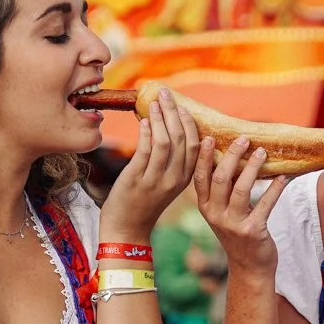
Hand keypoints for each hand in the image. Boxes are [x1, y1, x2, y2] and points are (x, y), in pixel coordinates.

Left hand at [99, 95, 198, 241]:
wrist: (127, 229)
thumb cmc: (144, 202)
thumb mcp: (165, 183)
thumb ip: (170, 160)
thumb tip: (166, 128)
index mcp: (185, 178)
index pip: (196, 145)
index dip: (190, 123)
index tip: (183, 106)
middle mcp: (174, 178)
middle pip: (181, 138)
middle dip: (173, 112)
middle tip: (166, 94)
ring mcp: (156, 180)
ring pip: (164, 142)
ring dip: (158, 118)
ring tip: (153, 103)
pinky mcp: (136, 179)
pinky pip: (144, 151)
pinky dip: (145, 132)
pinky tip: (142, 121)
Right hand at [193, 137, 286, 273]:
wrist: (249, 267)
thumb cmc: (238, 233)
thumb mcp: (223, 212)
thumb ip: (224, 190)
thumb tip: (232, 156)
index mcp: (205, 207)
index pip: (200, 178)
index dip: (203, 158)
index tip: (210, 138)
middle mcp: (215, 215)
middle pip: (220, 179)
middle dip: (232, 156)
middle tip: (244, 140)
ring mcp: (233, 224)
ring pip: (241, 189)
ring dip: (253, 168)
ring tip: (263, 152)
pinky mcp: (253, 231)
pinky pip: (265, 204)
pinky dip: (274, 189)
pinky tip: (282, 177)